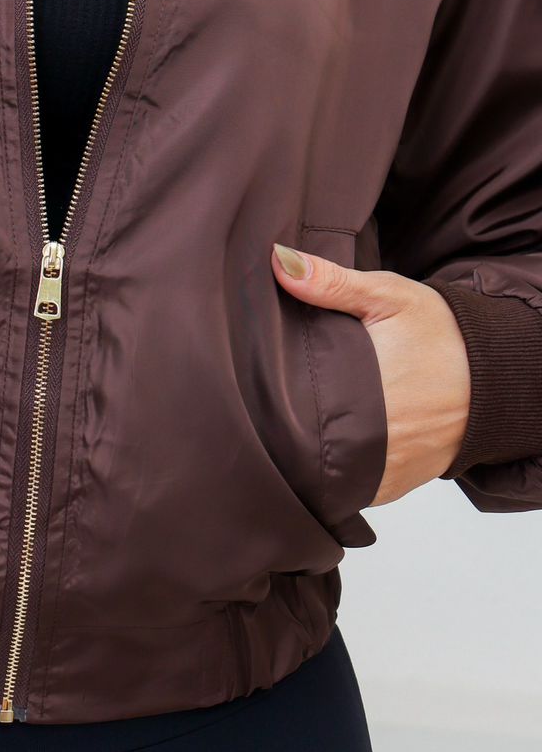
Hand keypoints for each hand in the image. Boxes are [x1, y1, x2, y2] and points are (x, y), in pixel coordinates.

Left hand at [270, 242, 471, 506]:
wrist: (495, 376)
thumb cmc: (443, 334)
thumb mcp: (388, 297)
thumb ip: (332, 283)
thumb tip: (280, 264)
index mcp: (363, 395)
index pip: (292, 410)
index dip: (267, 398)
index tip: (254, 381)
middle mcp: (372, 445)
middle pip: (302, 445)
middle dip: (284, 423)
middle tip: (268, 397)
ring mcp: (381, 474)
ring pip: (323, 473)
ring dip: (310, 450)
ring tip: (296, 418)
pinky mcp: (390, 487)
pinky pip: (349, 487)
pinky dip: (336, 469)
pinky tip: (328, 440)